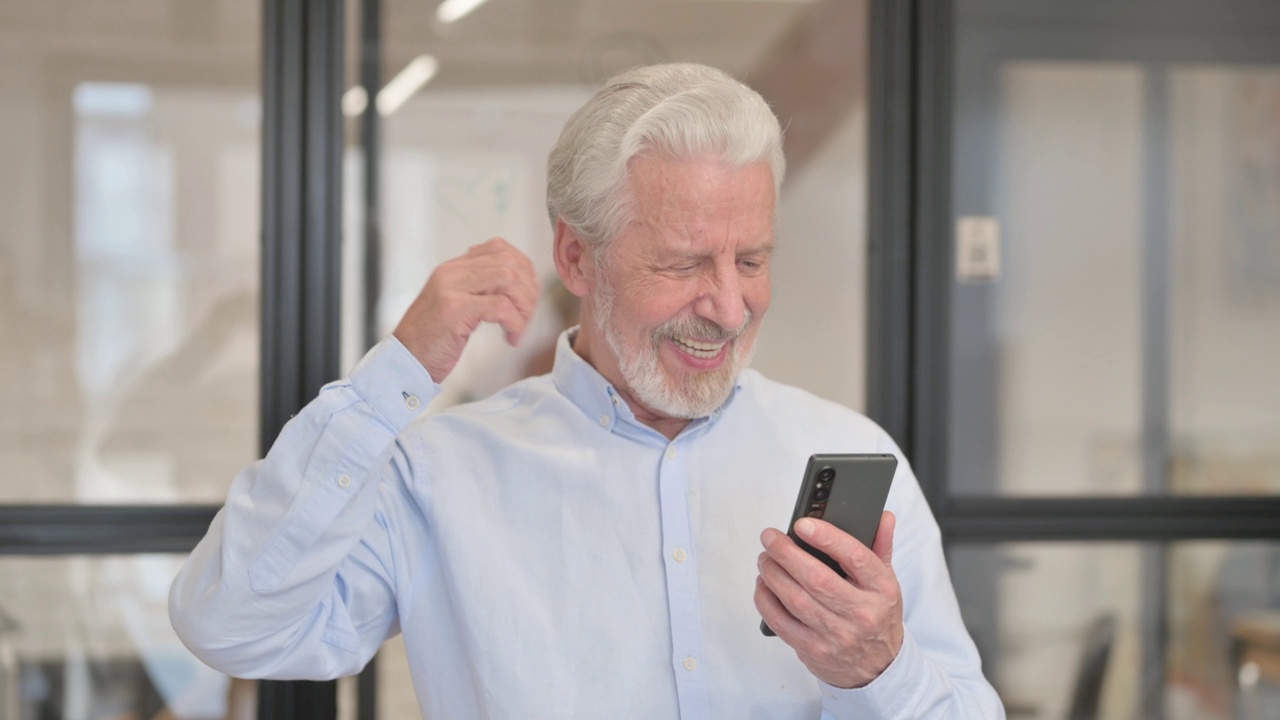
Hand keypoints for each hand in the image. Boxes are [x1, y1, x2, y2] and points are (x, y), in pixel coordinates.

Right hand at [392, 238, 539, 381]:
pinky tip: (510, 338)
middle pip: (509, 262)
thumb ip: (477, 289)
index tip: (527, 295)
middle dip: (528, 290)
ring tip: (519, 327)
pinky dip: (515, 323)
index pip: (499, 248)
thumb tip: (517, 284)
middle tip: (526, 316)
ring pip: (508, 278)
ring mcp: (452, 288)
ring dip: (524, 305)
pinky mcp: (455, 309)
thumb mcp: (455, 306)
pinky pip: (501, 306)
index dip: (523, 269)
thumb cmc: (431, 341)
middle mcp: (451, 272)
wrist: (404, 362)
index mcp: (452, 268)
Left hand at [754, 512, 902, 688]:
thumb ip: (881, 546)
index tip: (802, 524)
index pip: (855, 557)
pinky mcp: (814, 650)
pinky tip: (763, 585)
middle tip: (770, 538)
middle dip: (786, 553)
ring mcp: (837, 635)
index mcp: (881, 589)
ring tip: (765, 558)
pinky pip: (781, 622)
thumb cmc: (878, 617)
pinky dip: (766, 600)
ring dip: (773, 574)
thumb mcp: (886, 582)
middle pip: (816, 578)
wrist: (878, 668)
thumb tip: (882, 516)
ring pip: (795, 599)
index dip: (826, 537)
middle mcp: (861, 613)